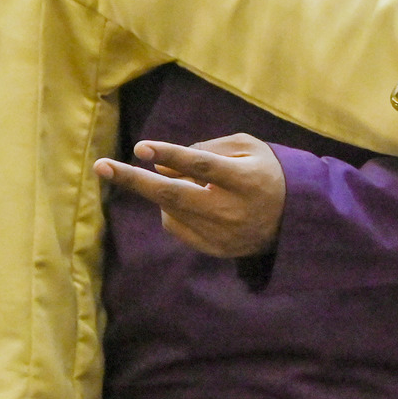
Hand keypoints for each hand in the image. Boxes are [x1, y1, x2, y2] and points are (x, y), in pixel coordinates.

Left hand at [94, 134, 285, 257]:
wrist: (296, 218)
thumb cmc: (266, 171)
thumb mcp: (247, 148)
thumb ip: (205, 149)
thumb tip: (160, 166)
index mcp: (246, 179)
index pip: (203, 166)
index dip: (171, 156)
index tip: (141, 148)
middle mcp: (234, 209)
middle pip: (175, 195)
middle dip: (134, 180)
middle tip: (101, 166)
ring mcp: (225, 235)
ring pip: (171, 210)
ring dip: (163, 192)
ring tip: (187, 181)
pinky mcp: (217, 250)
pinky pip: (176, 227)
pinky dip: (173, 210)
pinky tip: (194, 202)